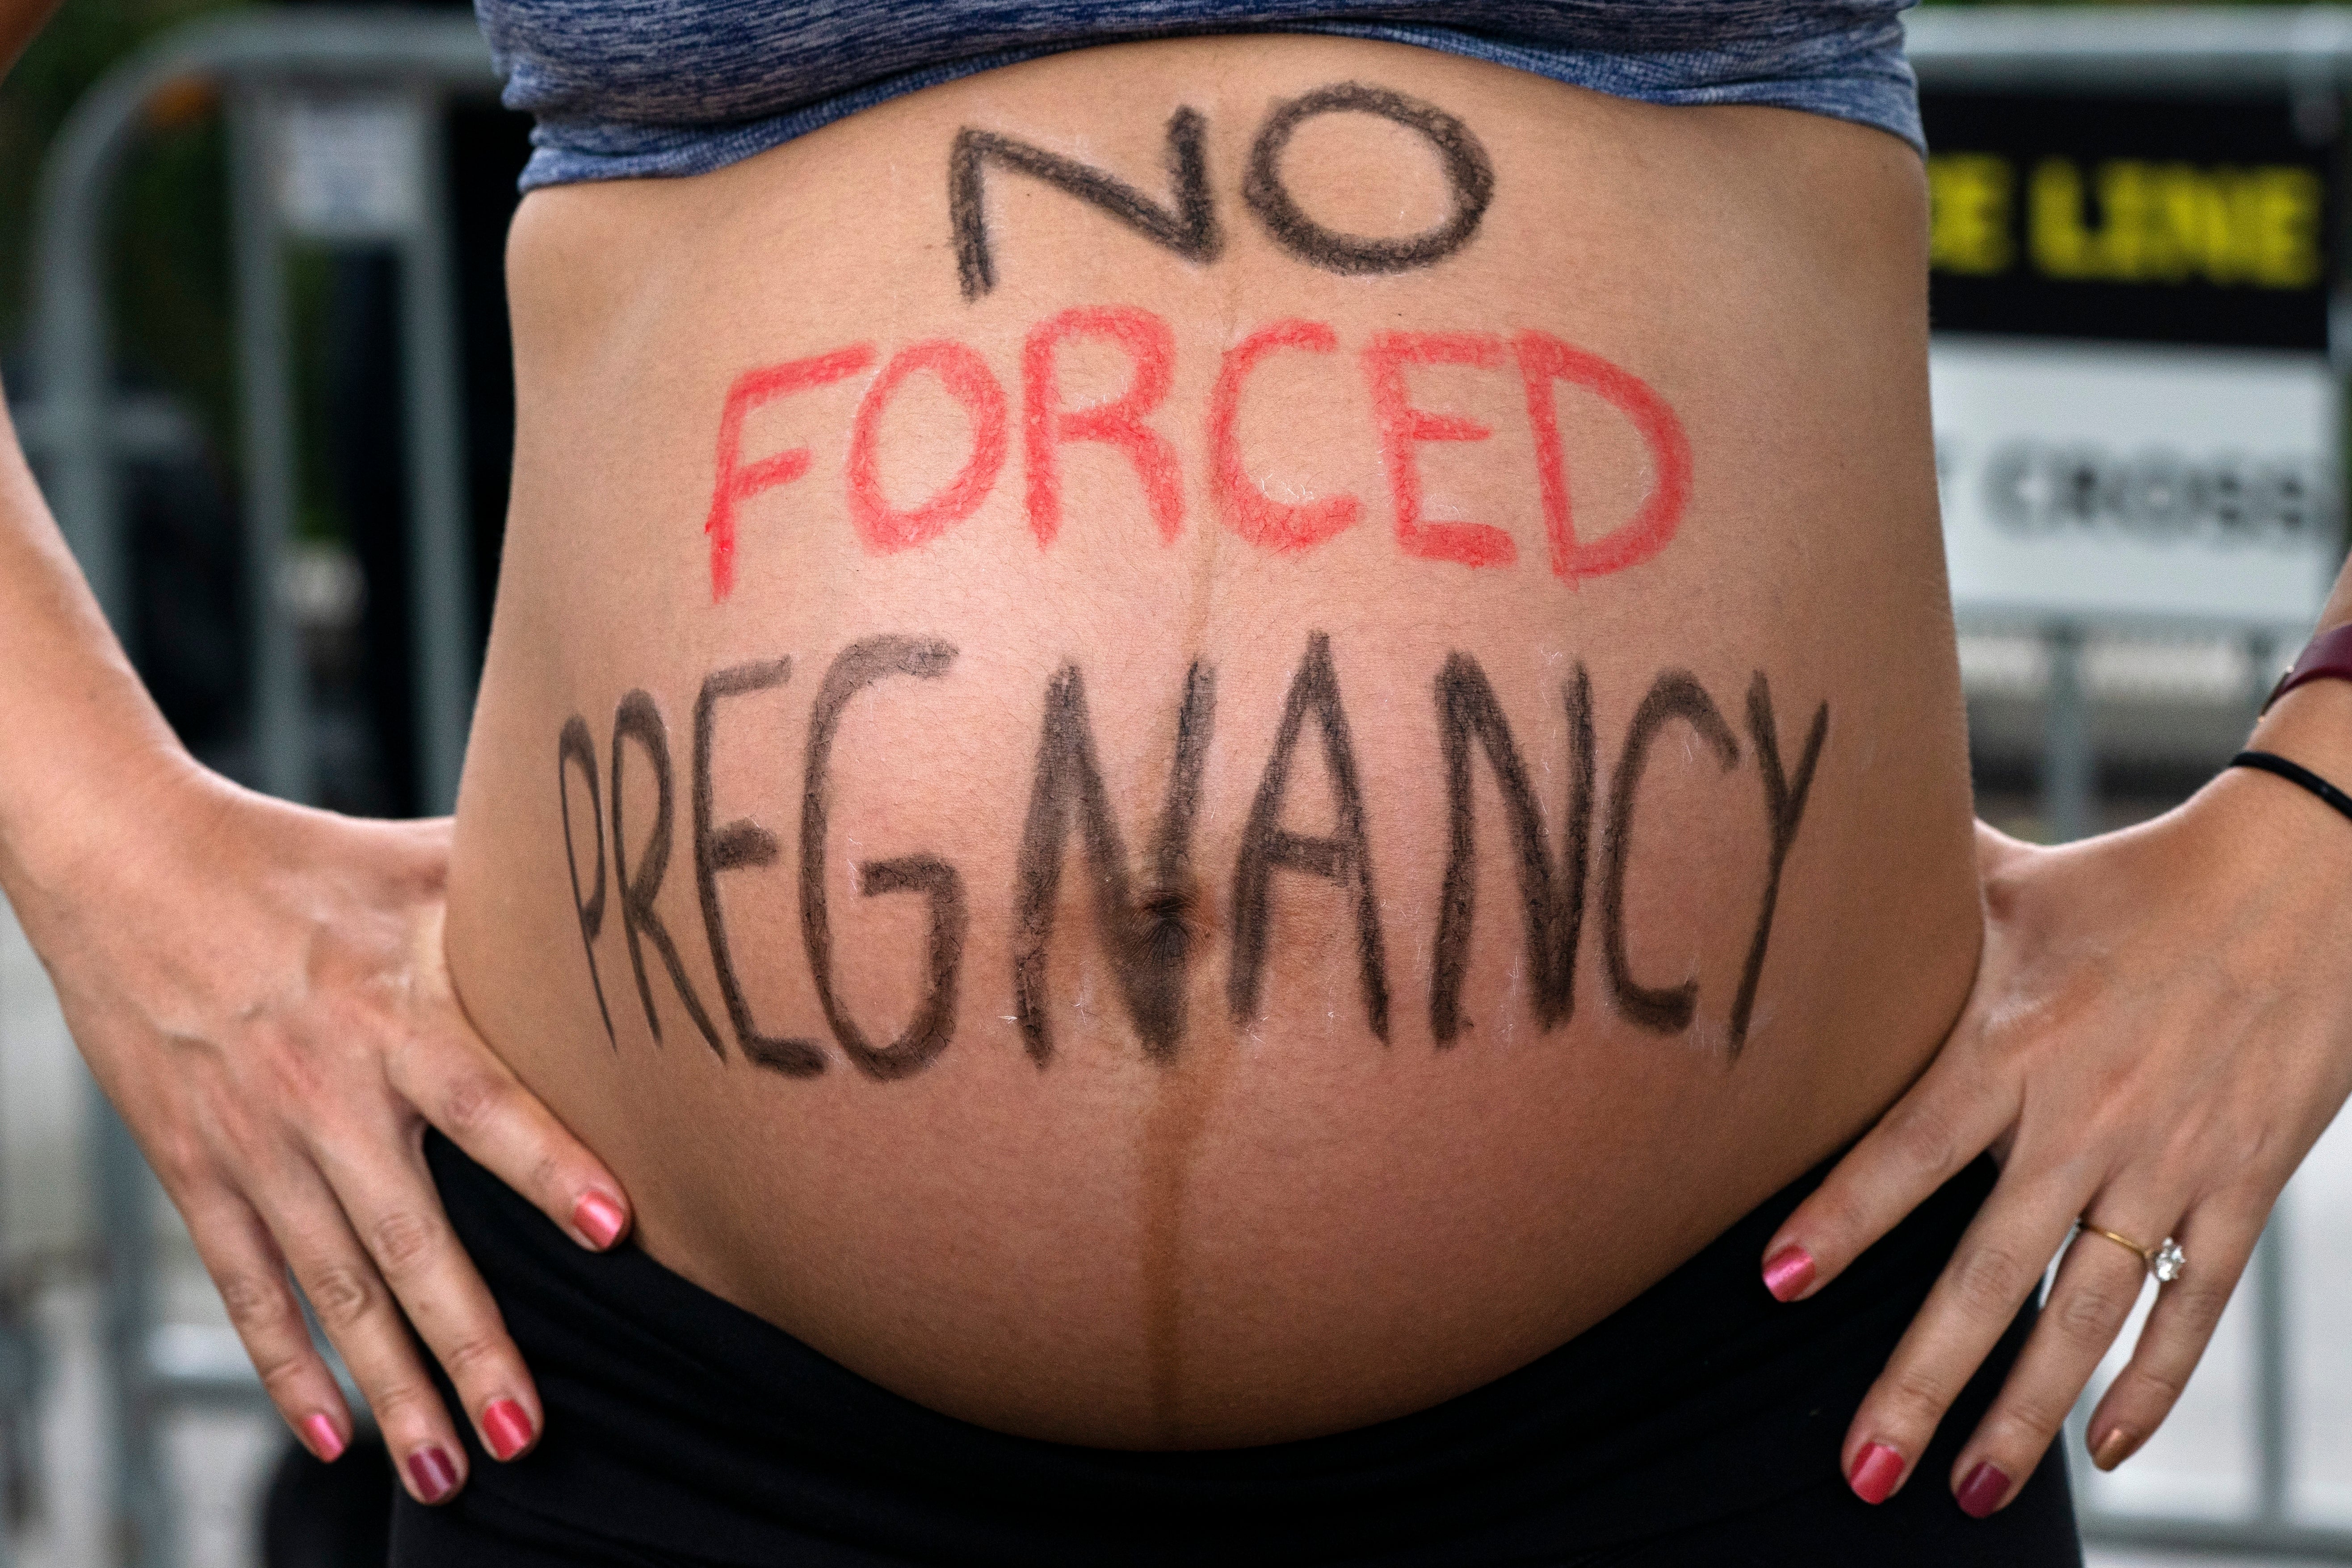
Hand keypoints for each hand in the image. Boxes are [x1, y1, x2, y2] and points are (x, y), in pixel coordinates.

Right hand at [6, 758, 629, 1505]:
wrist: (125, 866)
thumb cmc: (291, 861)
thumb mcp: (410, 863)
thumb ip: (511, 885)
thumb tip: (616, 866)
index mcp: (389, 1015)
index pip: (485, 1101)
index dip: (550, 1163)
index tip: (615, 1229)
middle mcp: (325, 1096)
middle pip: (411, 1240)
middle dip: (471, 1344)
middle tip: (525, 1432)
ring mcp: (255, 1145)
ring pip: (335, 1290)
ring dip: (392, 1386)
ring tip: (445, 1473)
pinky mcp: (197, 1170)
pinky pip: (246, 1288)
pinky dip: (287, 1366)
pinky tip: (332, 1433)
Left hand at [1759, 766, 2351, 1516]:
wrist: (2305, 879)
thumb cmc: (2132, 880)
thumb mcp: (2008, 882)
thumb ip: (1908, 896)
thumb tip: (1812, 858)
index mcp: (2014, 1043)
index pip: (1909, 1147)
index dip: (1842, 1216)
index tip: (1777, 1282)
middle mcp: (2087, 1118)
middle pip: (1989, 1271)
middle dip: (1921, 1378)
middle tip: (1861, 1469)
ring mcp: (2171, 1162)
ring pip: (2088, 1316)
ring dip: (2024, 1413)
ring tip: (1966, 1494)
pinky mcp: (2243, 1184)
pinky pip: (2195, 1305)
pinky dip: (2151, 1383)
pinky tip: (2104, 1448)